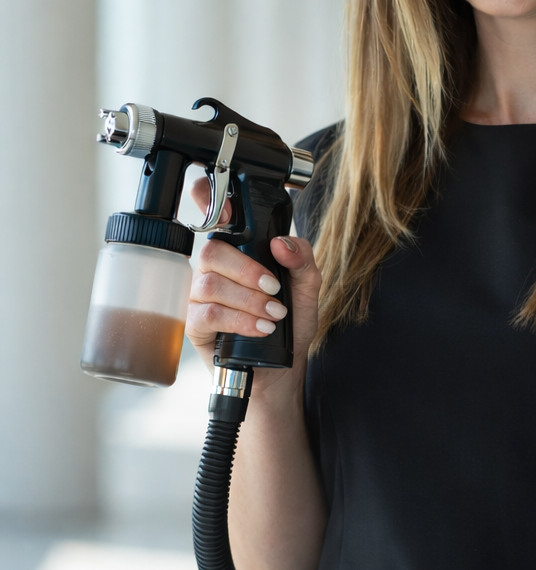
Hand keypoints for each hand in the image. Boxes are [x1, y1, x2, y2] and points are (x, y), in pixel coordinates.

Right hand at [185, 177, 321, 404]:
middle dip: (248, 271)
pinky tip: (261, 328)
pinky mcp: (193, 324)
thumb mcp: (308, 286)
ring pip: (209, 284)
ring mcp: (199, 296)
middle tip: (274, 289)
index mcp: (240, 251)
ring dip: (248, 300)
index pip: (215, 215)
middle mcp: (215, 269)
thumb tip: (282, 242)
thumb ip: (302, 258)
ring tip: (274, 314)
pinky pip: (206, 313)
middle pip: (212, 251)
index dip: (209, 201)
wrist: (281, 368)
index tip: (228, 212)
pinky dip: (239, 320)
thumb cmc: (290, 323)